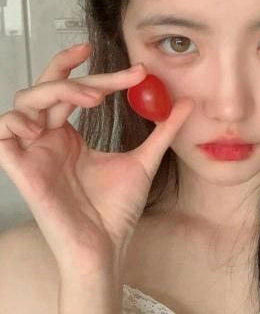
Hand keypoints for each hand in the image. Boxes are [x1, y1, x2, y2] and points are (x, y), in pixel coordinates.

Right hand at [0, 43, 193, 277]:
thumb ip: (163, 130)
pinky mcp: (21, 169)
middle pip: (53, 89)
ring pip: (27, 101)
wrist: (106, 246)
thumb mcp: (144, 160)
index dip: (96, 73)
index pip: (75, 91)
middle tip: (120, 76)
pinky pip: (2, 133)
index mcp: (69, 137)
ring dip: (58, 90)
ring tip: (95, 97)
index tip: (134, 70)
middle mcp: (49, 139)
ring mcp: (34, 152)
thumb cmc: (117, 208)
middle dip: (82, 74)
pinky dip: (17, 120)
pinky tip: (46, 124)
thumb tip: (185, 103)